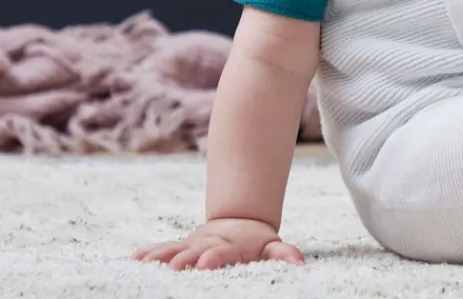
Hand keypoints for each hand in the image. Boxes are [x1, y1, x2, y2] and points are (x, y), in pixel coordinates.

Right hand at [134, 217, 304, 270]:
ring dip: (163, 255)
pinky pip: (166, 248)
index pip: (224, 253)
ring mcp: (195, 245)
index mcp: (231, 247)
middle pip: (196, 251)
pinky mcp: (183, 247)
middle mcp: (209, 245)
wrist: (240, 222)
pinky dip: (151, 252)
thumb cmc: (256, 244)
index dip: (216, 257)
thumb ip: (282, 254)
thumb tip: (299, 262)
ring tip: (147, 261)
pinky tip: (136, 257)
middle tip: (174, 266)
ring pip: (177, 249)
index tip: (206, 262)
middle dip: (184, 258)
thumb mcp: (270, 247)